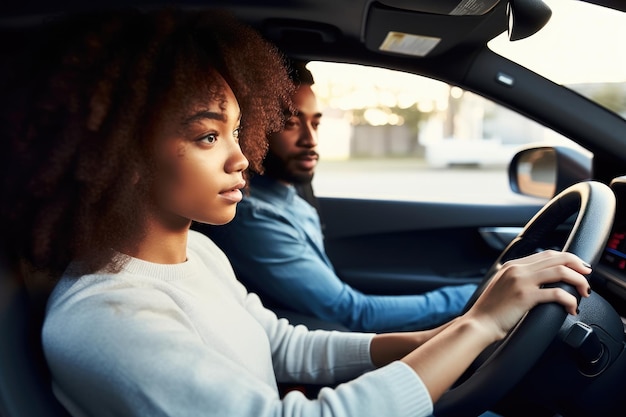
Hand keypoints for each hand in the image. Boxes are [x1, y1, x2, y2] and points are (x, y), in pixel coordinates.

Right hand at [465, 250, 591, 340]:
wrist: (478, 324)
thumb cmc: (490, 312)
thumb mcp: (503, 288)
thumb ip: (519, 281)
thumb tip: (541, 284)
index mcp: (512, 266)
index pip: (547, 254)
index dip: (567, 259)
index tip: (578, 269)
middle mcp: (517, 269)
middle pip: (557, 258)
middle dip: (578, 266)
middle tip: (588, 277)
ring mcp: (521, 281)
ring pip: (560, 272)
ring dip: (578, 281)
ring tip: (584, 292)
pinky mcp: (525, 296)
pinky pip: (557, 293)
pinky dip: (570, 300)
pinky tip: (571, 309)